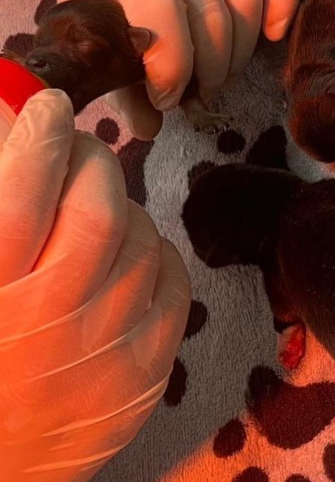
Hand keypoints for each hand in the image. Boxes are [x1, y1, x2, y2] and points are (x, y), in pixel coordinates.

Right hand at [0, 90, 189, 481]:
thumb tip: (7, 127)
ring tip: (93, 202)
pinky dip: (152, 251)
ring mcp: (109, 355)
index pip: (21, 200)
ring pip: (140, 241)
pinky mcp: (148, 376)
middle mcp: (53, 329)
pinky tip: (126, 251)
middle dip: (89, 161)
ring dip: (119, 203)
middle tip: (73, 147)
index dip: (37, 139)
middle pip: (97, 213)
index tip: (44, 105)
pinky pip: (171, 283)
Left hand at [35, 0, 300, 137]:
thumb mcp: (86, 18)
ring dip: (240, 49)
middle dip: (210, 69)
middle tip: (200, 90)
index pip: (160, 12)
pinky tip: (274, 31)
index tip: (167, 97)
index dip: (173, 65)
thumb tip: (150, 129)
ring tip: (223, 71)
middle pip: (208, 12)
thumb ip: (115, 75)